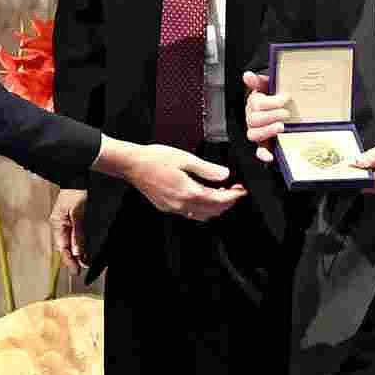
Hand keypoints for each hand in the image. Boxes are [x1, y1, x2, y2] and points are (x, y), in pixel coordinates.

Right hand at [50, 188, 87, 273]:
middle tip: (82, 269)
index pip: (63, 248)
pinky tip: (84, 248)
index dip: (70, 260)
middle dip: (73, 258)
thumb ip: (78, 233)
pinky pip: (74, 234)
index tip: (76, 271)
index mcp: (58, 225)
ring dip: (77, 252)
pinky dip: (79, 242)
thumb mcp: (78, 213)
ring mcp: (65, 221)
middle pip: (66, 246)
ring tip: (85, 262)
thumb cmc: (76, 193)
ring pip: (70, 241)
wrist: (77, 177)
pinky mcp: (72, 218)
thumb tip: (77, 252)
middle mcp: (60, 225)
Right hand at [92, 135, 246, 220]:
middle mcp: (181, 204)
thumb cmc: (156, 159)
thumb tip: (225, 175)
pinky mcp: (167, 207)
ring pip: (202, 215)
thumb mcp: (185, 159)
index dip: (233, 196)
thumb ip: (207, 169)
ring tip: (223, 194)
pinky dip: (202, 209)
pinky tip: (204, 197)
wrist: (132, 164)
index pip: (218, 200)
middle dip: (227, 203)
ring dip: (215, 207)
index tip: (242, 190)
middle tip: (236, 191)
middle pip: (212, 211)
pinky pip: (190, 214)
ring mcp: (173, 208)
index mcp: (187, 192)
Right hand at [244, 71, 289, 163]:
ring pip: (254, 134)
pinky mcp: (264, 142)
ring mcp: (257, 131)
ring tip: (282, 126)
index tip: (284, 99)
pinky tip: (270, 156)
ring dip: (268, 131)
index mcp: (254, 104)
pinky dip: (263, 154)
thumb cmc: (275, 96)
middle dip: (272, 115)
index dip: (270, 102)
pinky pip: (260, 150)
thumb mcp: (269, 85)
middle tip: (286, 112)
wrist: (283, 104)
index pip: (256, 104)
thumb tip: (247, 75)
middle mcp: (253, 118)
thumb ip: (259, 81)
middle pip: (254, 120)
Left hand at [356, 136, 374, 194]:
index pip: (362, 180)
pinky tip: (370, 167)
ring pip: (367, 185)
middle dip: (356, 174)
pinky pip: (373, 184)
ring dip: (362, 175)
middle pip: (363, 185)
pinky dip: (369, 176)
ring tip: (363, 163)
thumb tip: (357, 162)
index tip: (347, 165)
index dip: (352, 173)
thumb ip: (372, 156)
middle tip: (353, 162)